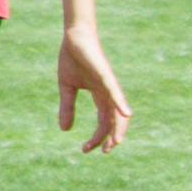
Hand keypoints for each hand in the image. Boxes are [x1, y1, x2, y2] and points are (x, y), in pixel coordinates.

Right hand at [56, 29, 130, 151]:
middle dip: (112, 137)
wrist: (75, 38)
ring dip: (119, 127)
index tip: (85, 150)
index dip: (97, 138)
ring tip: (117, 142)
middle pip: (115, 120)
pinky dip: (121, 103)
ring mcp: (108, 84)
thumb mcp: (67, 88)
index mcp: (100, 97)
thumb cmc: (73, 60)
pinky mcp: (105, 74)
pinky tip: (126, 113)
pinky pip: (115, 91)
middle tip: (106, 152)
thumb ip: (68, 108)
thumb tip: (65, 130)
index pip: (103, 122)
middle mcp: (108, 93)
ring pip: (118, 110)